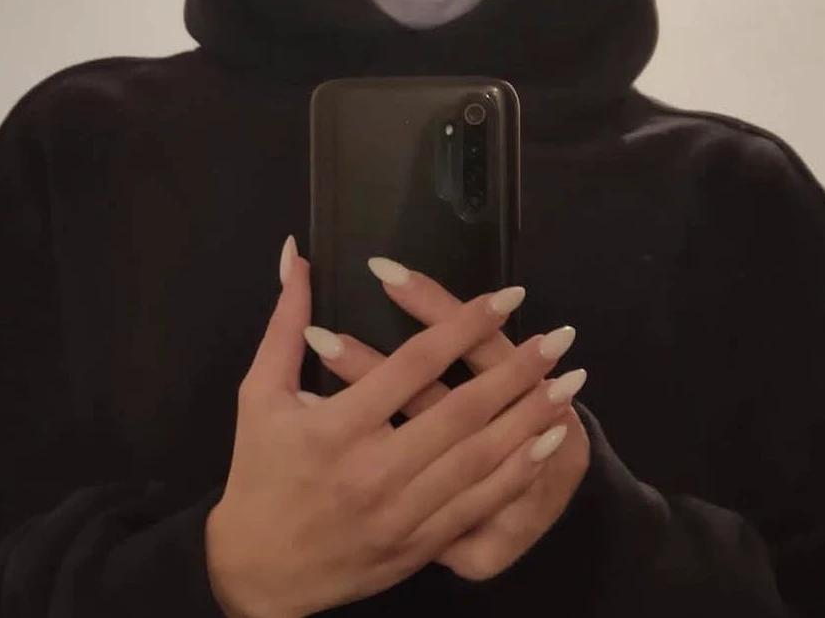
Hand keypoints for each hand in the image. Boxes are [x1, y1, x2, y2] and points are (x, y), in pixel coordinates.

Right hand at [204, 236, 571, 617]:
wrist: (256, 571)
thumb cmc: (259, 471)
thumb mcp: (260, 391)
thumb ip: (285, 319)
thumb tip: (297, 253)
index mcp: (337, 427)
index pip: (414, 365)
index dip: (463, 325)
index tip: (505, 297)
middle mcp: (375, 471)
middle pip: (461, 412)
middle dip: (517, 371)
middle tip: (558, 337)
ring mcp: (402, 514)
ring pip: (480, 460)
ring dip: (531, 419)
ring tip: (568, 382)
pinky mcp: (419, 545)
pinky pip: (480, 504)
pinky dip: (519, 472)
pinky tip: (547, 442)